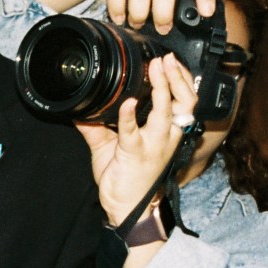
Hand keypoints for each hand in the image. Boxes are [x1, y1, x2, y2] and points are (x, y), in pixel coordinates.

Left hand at [79, 54, 198, 229]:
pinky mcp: (135, 154)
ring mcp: (153, 145)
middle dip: (178, 76)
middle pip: (186, 100)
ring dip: (163, 88)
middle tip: (166, 59)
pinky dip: (128, 116)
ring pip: (168, 111)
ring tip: (157, 69)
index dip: (181, 78)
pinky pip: (133, 131)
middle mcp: (166, 136)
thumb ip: (99, 125)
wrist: (127, 209)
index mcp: (167, 131)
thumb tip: (82, 107)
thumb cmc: (127, 178)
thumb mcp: (112, 146)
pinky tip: (125, 103)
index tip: (170, 60)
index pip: (184, 100)